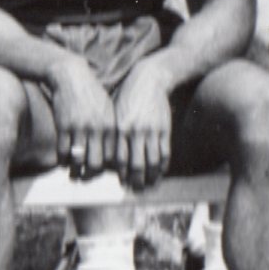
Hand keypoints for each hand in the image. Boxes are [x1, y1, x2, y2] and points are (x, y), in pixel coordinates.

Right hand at [45, 56, 117, 176]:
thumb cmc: (90, 92)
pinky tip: (62, 162)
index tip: (102, 173)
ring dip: (75, 172)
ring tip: (73, 176)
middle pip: (96, 163)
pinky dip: (62, 160)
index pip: (112, 158)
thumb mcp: (107, 109)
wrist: (71, 75)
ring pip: (78, 160)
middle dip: (91, 175)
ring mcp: (79, 128)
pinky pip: (63, 151)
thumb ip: (110, 129)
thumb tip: (111, 151)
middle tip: (86, 178)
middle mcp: (98, 129)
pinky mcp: (63, 125)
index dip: (107, 169)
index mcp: (111, 126)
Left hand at [110, 64, 177, 187]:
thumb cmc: (125, 97)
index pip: (118, 158)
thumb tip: (104, 155)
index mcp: (119, 128)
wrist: (148, 79)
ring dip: (150, 177)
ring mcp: (152, 131)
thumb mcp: (113, 112)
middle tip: (134, 190)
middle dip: (135, 180)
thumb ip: (110, 133)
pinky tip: (159, 172)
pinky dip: (162, 166)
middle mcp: (135, 131)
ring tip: (148, 186)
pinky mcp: (164, 129)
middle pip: (136, 164)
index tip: (119, 183)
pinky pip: (164, 153)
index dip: (120, 173)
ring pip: (152, 162)